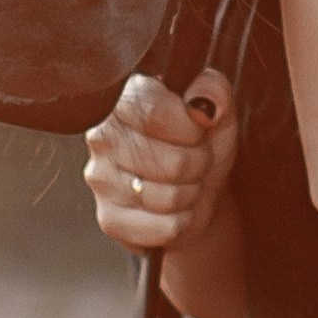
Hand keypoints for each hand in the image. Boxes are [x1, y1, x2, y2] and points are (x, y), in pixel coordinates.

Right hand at [84, 69, 237, 254]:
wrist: (197, 193)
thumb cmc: (201, 145)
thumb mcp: (217, 111)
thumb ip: (214, 91)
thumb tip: (203, 102)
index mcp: (124, 98)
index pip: (151, 109)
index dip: (188, 127)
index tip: (197, 131)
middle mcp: (102, 136)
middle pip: (170, 160)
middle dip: (198, 165)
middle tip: (196, 161)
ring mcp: (101, 179)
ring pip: (168, 197)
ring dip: (191, 194)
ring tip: (185, 183)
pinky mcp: (109, 218)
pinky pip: (164, 226)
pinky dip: (182, 221)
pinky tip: (174, 209)